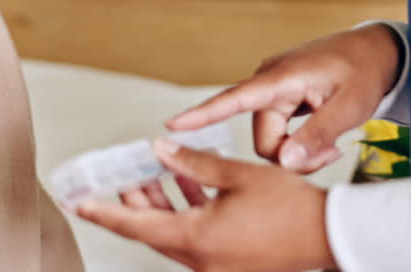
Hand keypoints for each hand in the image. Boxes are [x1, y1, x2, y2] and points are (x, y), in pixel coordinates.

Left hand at [77, 139, 334, 271]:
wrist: (332, 237)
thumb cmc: (291, 210)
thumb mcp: (237, 174)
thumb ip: (193, 162)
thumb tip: (160, 150)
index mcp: (195, 238)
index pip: (134, 224)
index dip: (103, 210)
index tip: (79, 202)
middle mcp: (200, 260)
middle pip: (151, 229)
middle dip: (135, 200)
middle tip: (123, 174)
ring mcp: (215, 266)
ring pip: (172, 234)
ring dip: (162, 204)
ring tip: (157, 173)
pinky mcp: (229, 265)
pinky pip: (195, 239)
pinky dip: (187, 214)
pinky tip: (191, 185)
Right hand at [168, 24, 401, 173]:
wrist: (375, 51)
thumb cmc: (363, 73)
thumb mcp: (349, 107)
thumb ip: (316, 134)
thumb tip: (284, 161)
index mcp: (281, 78)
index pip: (233, 99)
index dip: (202, 114)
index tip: (171, 125)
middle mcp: (269, 82)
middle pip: (261, 138)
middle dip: (290, 156)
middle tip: (329, 155)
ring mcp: (272, 90)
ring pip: (270, 139)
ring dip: (296, 150)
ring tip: (330, 144)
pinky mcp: (279, 97)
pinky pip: (276, 131)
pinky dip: (296, 141)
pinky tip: (321, 138)